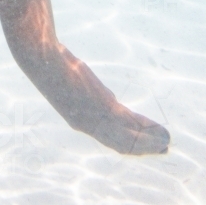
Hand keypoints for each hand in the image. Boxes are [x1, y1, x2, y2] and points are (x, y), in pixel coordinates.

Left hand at [24, 44, 170, 154]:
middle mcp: (86, 124)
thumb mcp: (76, 86)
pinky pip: (129, 124)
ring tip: (166, 141)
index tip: (146, 145)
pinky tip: (159, 130)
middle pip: (121, 144)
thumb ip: (94, 95)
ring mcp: (94, 116)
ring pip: (128, 139)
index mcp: (78, 121)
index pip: (108, 139)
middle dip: (143, 148)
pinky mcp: (100, 105)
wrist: (39, 56)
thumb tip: (112, 101)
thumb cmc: (52, 66)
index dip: (129, 145)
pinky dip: (147, 130)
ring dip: (149, 143)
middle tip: (162, 148)